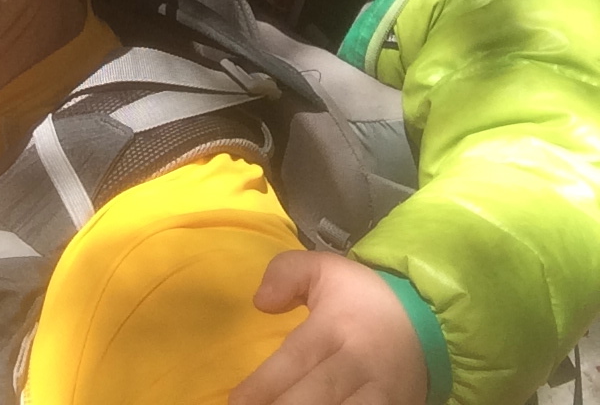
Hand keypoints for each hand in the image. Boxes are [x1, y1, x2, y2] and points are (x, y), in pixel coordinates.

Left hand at [229, 253, 428, 404]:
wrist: (426, 320)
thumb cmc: (363, 299)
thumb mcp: (326, 270)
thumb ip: (287, 273)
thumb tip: (260, 301)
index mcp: (335, 326)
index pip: (294, 360)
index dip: (264, 385)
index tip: (236, 402)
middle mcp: (356, 364)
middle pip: (315, 397)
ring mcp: (379, 395)